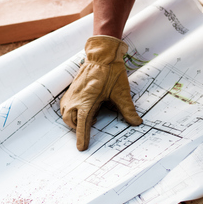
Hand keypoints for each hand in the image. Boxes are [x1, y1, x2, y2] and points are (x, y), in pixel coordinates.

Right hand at [60, 35, 141, 150]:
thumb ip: (128, 109)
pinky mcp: (72, 89)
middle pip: (71, 121)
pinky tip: (80, 110)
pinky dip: (70, 112)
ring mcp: (72, 93)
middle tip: (86, 135)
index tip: (81, 148)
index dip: (82, 137)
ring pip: (66, 114)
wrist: (101, 55)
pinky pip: (66, 105)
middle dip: (77, 130)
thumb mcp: (122, 92)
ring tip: (85, 121)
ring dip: (72, 121)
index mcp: (88, 101)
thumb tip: (136, 122)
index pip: (82, 124)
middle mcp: (76, 98)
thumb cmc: (111, 72)